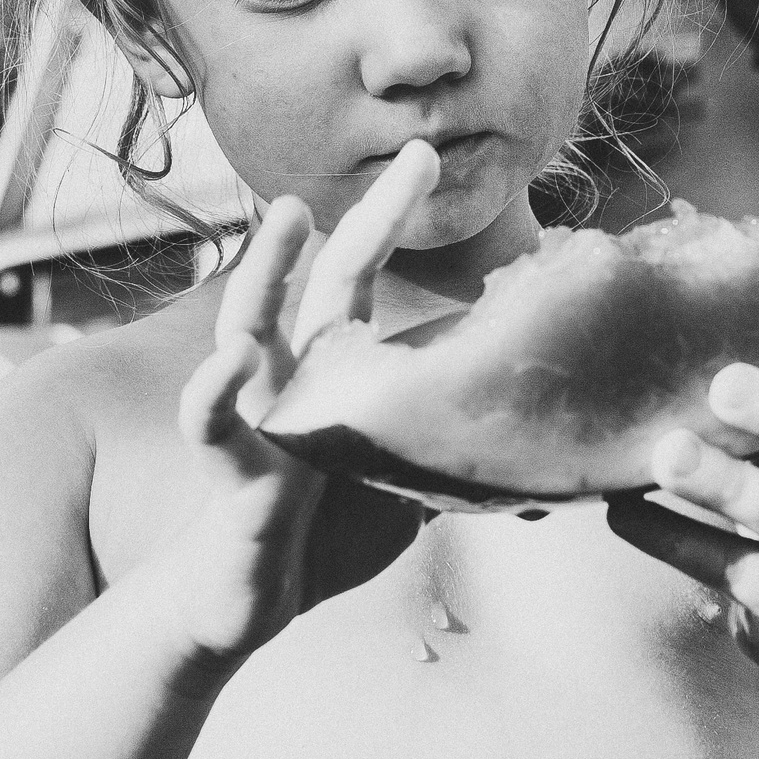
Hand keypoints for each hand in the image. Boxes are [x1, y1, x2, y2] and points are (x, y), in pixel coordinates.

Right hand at [163, 142, 440, 665]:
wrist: (246, 602)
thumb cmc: (319, 535)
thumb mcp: (403, 483)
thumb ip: (447, 450)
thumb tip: (546, 461)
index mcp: (332, 371)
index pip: (360, 275)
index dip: (389, 217)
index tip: (428, 156)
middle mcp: (290, 377)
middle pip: (319, 281)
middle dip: (363, 220)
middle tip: (413, 155)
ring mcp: (257, 417)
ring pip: (247, 328)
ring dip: (266, 270)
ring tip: (288, 217)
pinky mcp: (231, 473)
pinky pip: (213, 426)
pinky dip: (214, 392)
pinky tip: (228, 362)